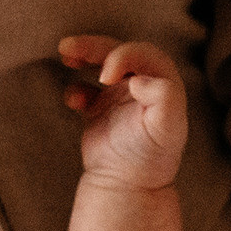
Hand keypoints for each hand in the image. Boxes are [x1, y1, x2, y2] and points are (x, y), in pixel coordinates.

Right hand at [62, 35, 186, 191]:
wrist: (129, 184)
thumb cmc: (151, 155)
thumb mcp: (165, 127)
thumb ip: (163, 98)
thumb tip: (139, 80)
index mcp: (162, 82)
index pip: (142, 54)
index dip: (122, 57)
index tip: (105, 76)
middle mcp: (143, 84)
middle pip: (118, 52)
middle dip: (94, 46)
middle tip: (68, 48)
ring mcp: (121, 95)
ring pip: (101, 63)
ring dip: (83, 55)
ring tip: (65, 53)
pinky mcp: (100, 108)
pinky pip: (85, 90)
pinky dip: (76, 90)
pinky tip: (73, 102)